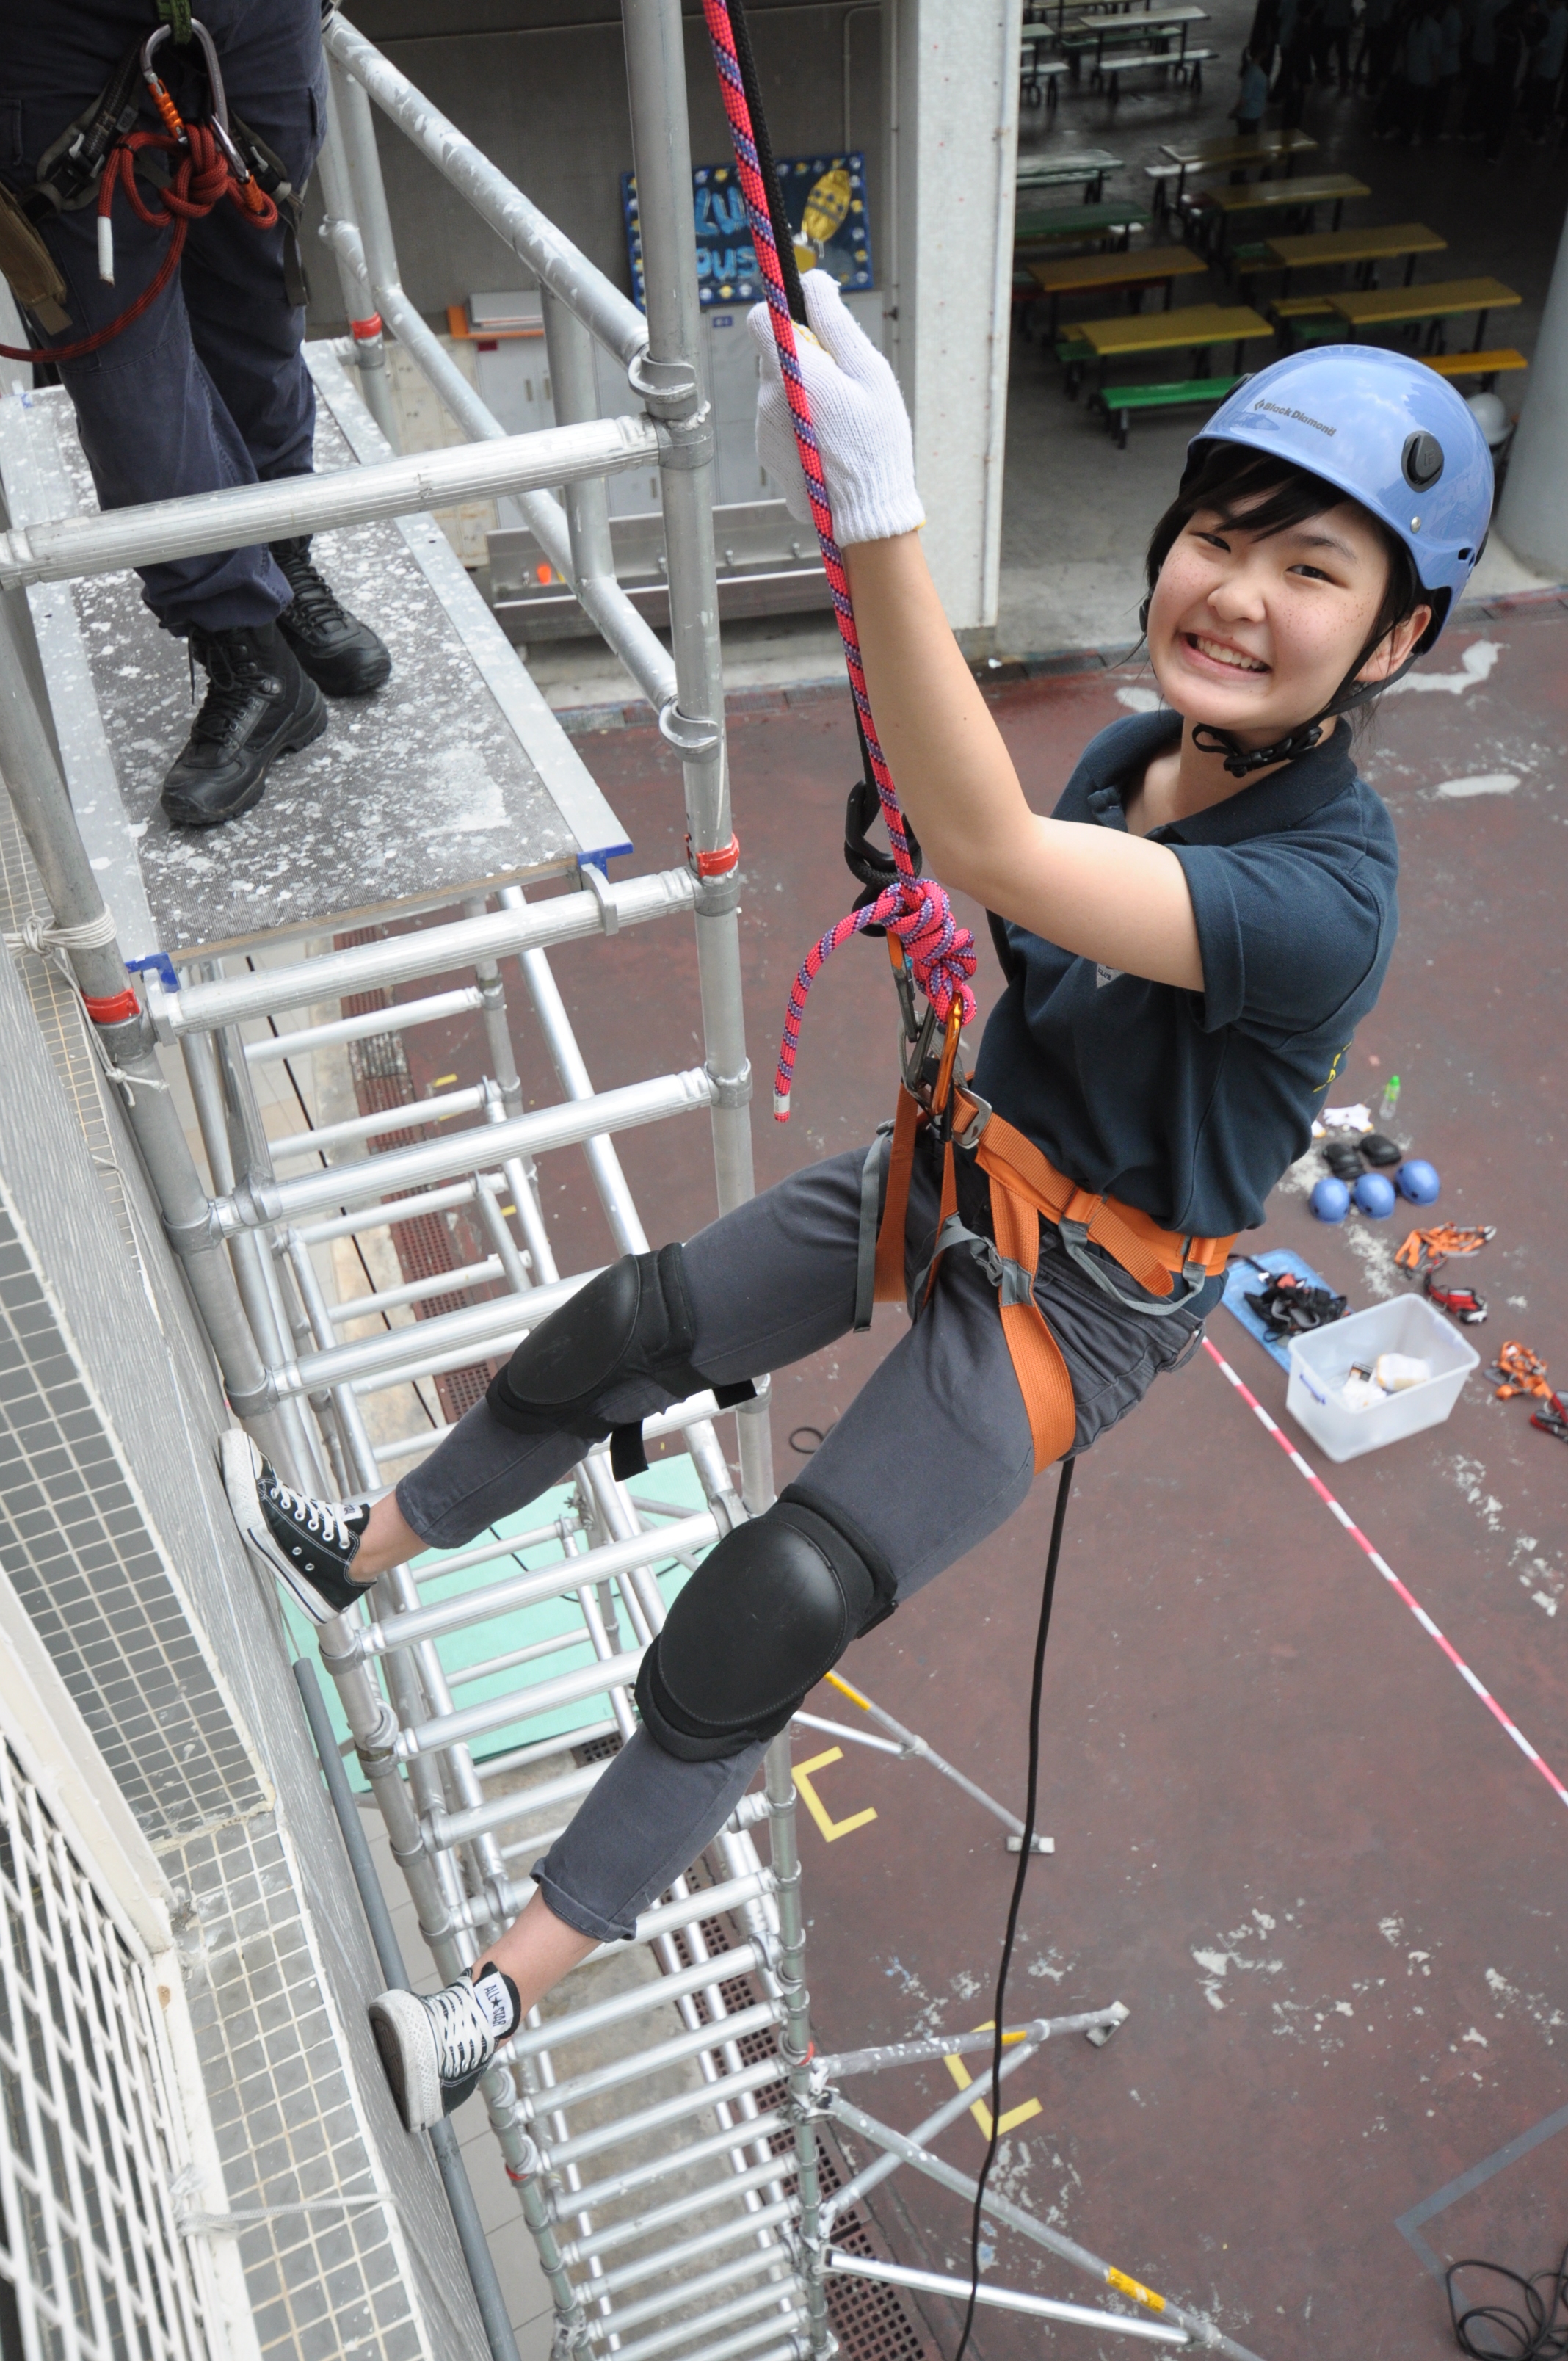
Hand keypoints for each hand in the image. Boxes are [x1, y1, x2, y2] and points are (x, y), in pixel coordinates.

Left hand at [749, 271, 923, 546]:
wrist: (867, 511)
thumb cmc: (877, 441)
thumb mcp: (869, 372)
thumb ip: (835, 323)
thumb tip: (813, 280)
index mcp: (794, 374)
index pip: (759, 321)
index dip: (783, 317)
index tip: (808, 327)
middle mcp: (769, 401)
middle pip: (773, 357)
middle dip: (802, 360)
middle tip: (841, 385)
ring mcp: (763, 431)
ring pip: (776, 390)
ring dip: (801, 394)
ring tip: (837, 421)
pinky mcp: (767, 455)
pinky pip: (777, 422)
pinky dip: (798, 424)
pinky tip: (826, 443)